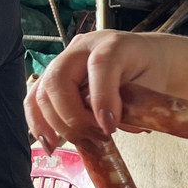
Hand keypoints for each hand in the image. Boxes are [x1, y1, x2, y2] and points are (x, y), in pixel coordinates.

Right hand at [25, 30, 171, 150]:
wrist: (146, 60)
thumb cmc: (150, 72)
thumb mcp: (152, 86)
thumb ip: (134, 105)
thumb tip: (108, 127)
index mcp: (114, 44)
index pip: (101, 65)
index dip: (102, 98)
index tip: (110, 128)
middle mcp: (83, 47)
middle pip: (59, 79)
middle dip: (73, 118)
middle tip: (97, 138)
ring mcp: (64, 60)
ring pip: (42, 92)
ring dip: (57, 125)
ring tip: (82, 142)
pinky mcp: (53, 76)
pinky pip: (35, 100)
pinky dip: (39, 123)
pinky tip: (50, 144)